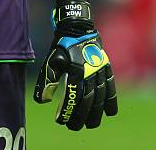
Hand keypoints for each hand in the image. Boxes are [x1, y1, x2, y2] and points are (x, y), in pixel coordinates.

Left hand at [34, 0, 116, 129]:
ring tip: (91, 124)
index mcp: (76, 71)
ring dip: (96, 113)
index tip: (61, 121)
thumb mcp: (51, 60)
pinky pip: (111, 87)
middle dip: (81, 116)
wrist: (77, 27)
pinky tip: (110, 113)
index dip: (67, 111)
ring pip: (100, 97)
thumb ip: (47, 80)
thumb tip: (43, 100)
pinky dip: (111, 100)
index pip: (73, 97)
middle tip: (74, 127)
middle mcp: (90, 72)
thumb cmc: (61, 45)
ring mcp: (99, 70)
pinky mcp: (106, 67)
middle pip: (88, 101)